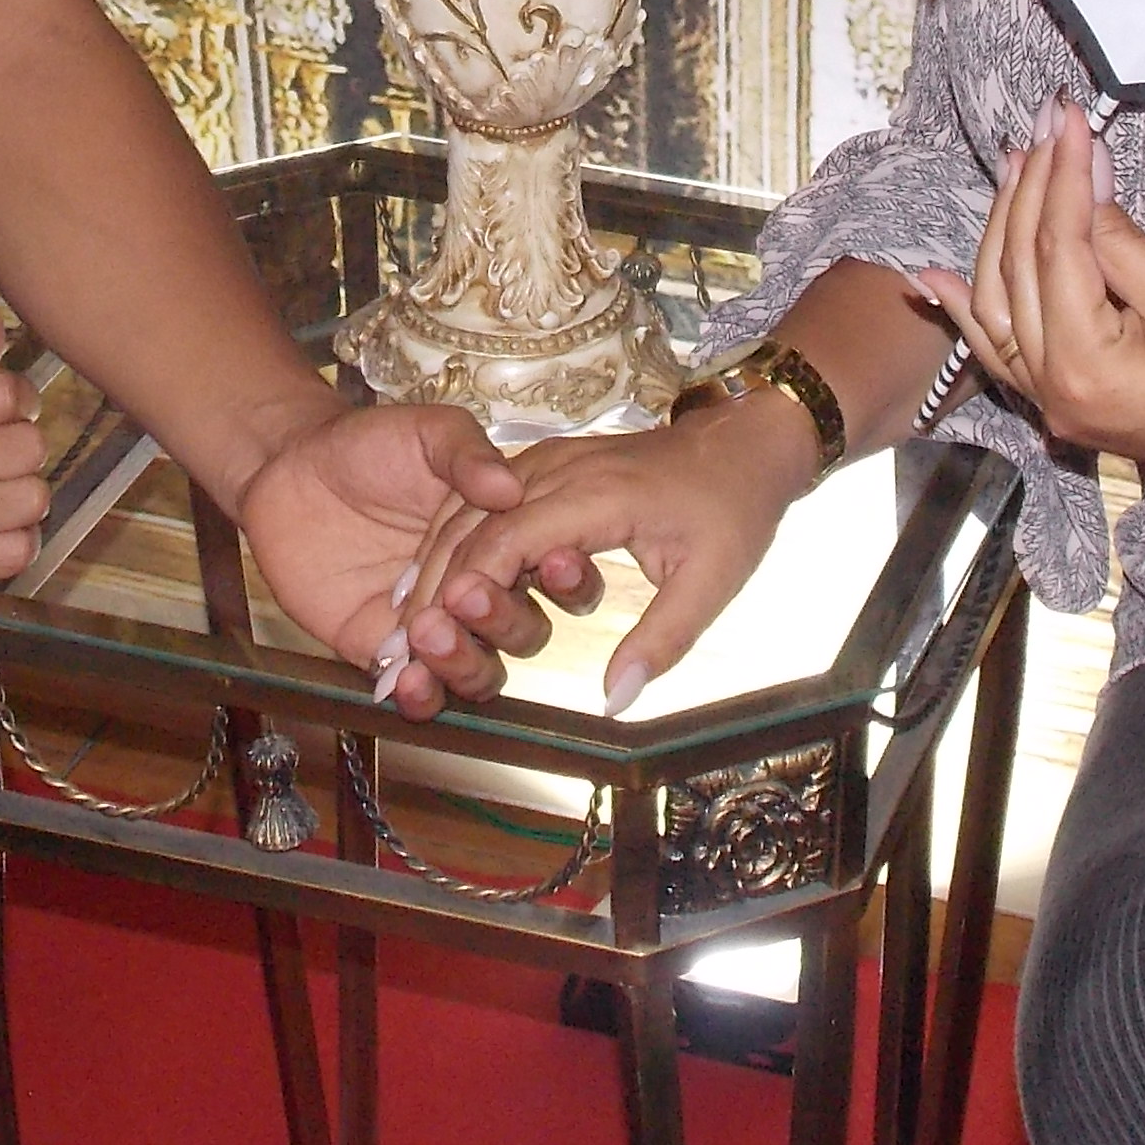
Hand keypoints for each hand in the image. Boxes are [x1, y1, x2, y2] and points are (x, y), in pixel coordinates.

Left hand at [236, 401, 557, 712]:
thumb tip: (508, 486)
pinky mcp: (384, 650)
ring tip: (430, 633)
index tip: (555, 561)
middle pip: (522, 632)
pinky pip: (417, 691)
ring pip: (477, 672)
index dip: (569, 578)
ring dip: (465, 664)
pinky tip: (408, 682)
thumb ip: (465, 453)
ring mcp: (434, 626)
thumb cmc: (369, 446)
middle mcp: (477, 590)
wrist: (293, 469)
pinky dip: (421, 696)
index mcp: (504, 540)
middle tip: (466, 593)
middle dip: (504, 621)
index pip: (557, 575)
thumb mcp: (424, 433)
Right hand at [390, 398, 815, 713]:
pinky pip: (480, 501)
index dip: (465, 590)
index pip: (507, 540)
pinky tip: (428, 584)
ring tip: (403, 627)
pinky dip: (449, 542)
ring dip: (430, 566)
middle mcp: (559, 470)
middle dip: (430, 589)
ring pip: (466, 510)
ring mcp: (547, 462)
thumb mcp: (714, 580)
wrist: (744, 442)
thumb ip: (662, 640)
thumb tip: (615, 702)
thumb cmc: (732, 509)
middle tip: (400, 650)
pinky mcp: (544, 466)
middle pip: (472, 527)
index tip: (432, 637)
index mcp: (595, 494)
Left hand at [921, 98, 1144, 524]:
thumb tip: (1082, 171)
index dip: (1062, 175)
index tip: (1071, 118)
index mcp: (1081, 369)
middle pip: (1019, 271)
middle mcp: (1052, 393)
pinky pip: (1003, 353)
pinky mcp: (1069, 404)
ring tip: (1012, 166)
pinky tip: (935, 279)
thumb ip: (1121, 240)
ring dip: (1002, 232)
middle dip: (1031, 190)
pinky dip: (972, 310)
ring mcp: (1055, 405)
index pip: (1056, 249)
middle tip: (1047, 125)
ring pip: (1002, 304)